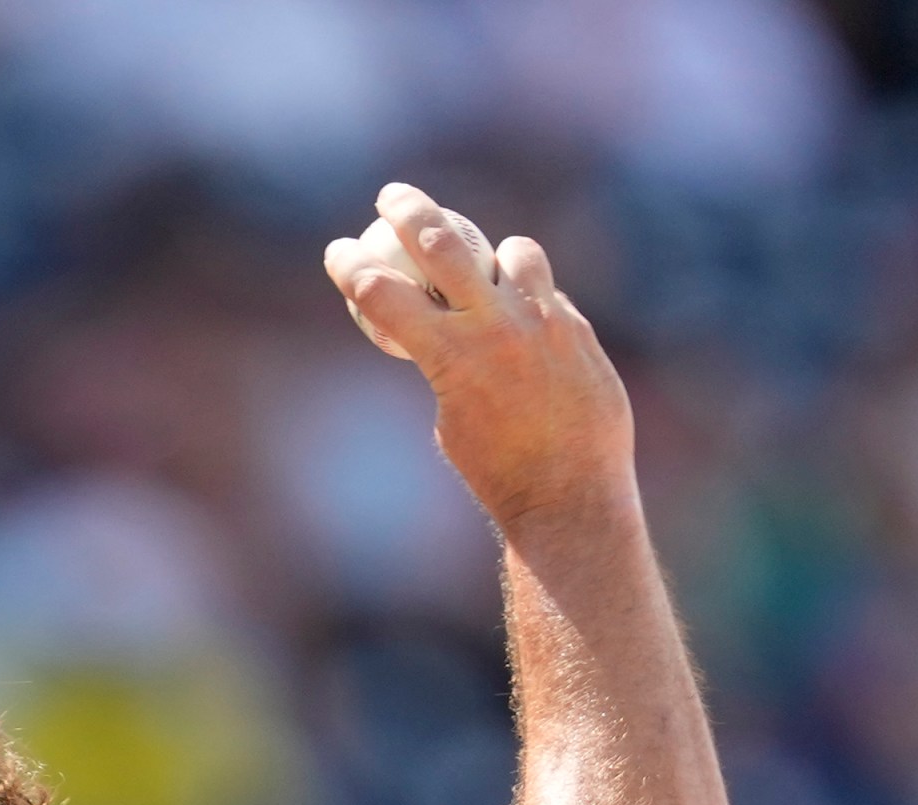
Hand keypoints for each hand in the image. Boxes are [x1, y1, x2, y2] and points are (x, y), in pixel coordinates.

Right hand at [324, 183, 636, 532]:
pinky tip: (531, 335)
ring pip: (514, 251)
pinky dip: (532, 304)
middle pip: (441, 243)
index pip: (380, 293)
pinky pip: (548, 294)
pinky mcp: (579, 329)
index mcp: (447, 356)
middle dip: (408, 210)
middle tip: (391, 196)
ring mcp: (542, 322)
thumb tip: (435, 329)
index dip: (350, 265)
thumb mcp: (449, 416)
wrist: (570, 494)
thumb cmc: (495, 469)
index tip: (338, 250)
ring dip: (495, 257)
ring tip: (491, 273)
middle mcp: (494, 327)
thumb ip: (445, 362)